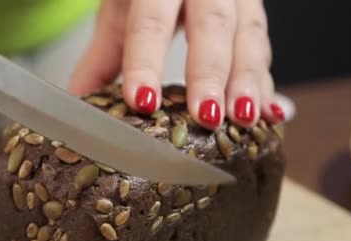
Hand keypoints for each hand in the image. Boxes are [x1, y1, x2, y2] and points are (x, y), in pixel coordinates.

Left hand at [69, 0, 284, 128]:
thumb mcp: (121, 11)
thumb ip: (104, 56)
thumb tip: (79, 105)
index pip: (149, 21)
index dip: (146, 62)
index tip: (142, 101)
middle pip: (211, 24)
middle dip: (209, 73)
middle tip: (206, 116)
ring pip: (249, 34)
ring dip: (248, 80)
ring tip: (243, 119)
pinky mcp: (255, 12)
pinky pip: (265, 48)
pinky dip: (267, 84)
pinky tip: (270, 115)